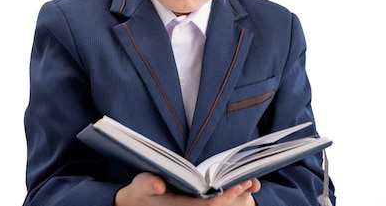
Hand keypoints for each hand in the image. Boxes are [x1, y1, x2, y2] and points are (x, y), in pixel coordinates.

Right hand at [114, 172, 260, 205]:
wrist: (135, 203)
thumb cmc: (139, 192)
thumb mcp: (140, 185)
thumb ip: (149, 184)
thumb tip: (159, 186)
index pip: (207, 205)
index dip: (224, 197)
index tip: (237, 187)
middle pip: (217, 204)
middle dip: (234, 195)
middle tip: (251, 183)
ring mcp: (191, 205)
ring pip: (216, 203)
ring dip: (232, 194)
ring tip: (250, 182)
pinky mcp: (192, 202)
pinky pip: (211, 200)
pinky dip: (225, 193)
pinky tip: (236, 184)